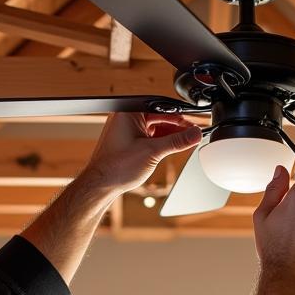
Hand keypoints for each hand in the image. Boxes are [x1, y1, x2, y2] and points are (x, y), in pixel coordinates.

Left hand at [85, 112, 202, 193]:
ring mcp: (126, 130)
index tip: (194, 126)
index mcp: (129, 112)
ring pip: (154, 128)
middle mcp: (126, 118)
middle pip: (159, 118)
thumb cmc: (116, 167)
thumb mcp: (153, 152)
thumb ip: (177, 142)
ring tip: (184, 144)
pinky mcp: (126, 141)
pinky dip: (160, 143)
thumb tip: (194, 134)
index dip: (180, 118)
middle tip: (192, 136)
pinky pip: (147, 137)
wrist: (100, 185)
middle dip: (177, 128)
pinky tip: (170, 149)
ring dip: (169, 136)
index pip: (162, 109)